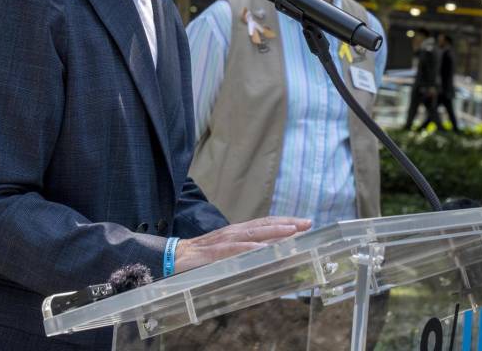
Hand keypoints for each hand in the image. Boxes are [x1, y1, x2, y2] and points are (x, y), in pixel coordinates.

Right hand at [174, 216, 311, 273]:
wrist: (173, 257)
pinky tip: (262, 250)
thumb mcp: (227, 254)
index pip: (266, 223)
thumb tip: (267, 259)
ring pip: (253, 234)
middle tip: (307, 223)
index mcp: (238, 232)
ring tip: (292, 232)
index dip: (285, 222)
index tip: (305, 223)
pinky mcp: (213, 253)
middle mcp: (234, 232)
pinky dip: (249, 249)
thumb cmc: (201, 257)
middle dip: (287, 223)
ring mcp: (224, 241)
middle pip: (264, 224)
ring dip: (273, 232)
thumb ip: (245, 255)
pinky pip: (234, 250)